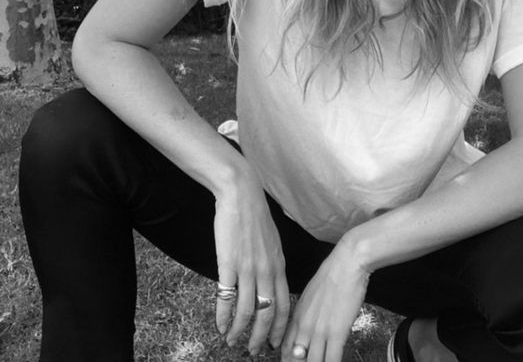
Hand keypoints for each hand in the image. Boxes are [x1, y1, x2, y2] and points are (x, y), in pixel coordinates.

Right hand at [213, 175, 290, 351]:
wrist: (241, 194)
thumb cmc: (254, 217)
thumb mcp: (272, 242)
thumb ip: (273, 264)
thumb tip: (272, 282)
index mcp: (279, 265)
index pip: (284, 304)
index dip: (280, 327)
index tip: (275, 343)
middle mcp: (267, 270)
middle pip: (267, 313)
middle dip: (260, 337)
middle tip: (254, 351)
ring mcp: (248, 268)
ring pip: (247, 310)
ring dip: (239, 331)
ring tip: (232, 341)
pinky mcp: (229, 264)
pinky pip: (227, 297)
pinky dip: (223, 316)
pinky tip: (220, 325)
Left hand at [281, 240, 370, 361]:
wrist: (346, 263)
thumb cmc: (332, 274)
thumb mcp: (310, 295)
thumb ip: (306, 315)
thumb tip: (306, 329)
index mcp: (297, 316)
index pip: (286, 349)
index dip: (289, 361)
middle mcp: (304, 326)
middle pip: (296, 359)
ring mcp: (319, 331)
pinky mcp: (336, 333)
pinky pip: (331, 360)